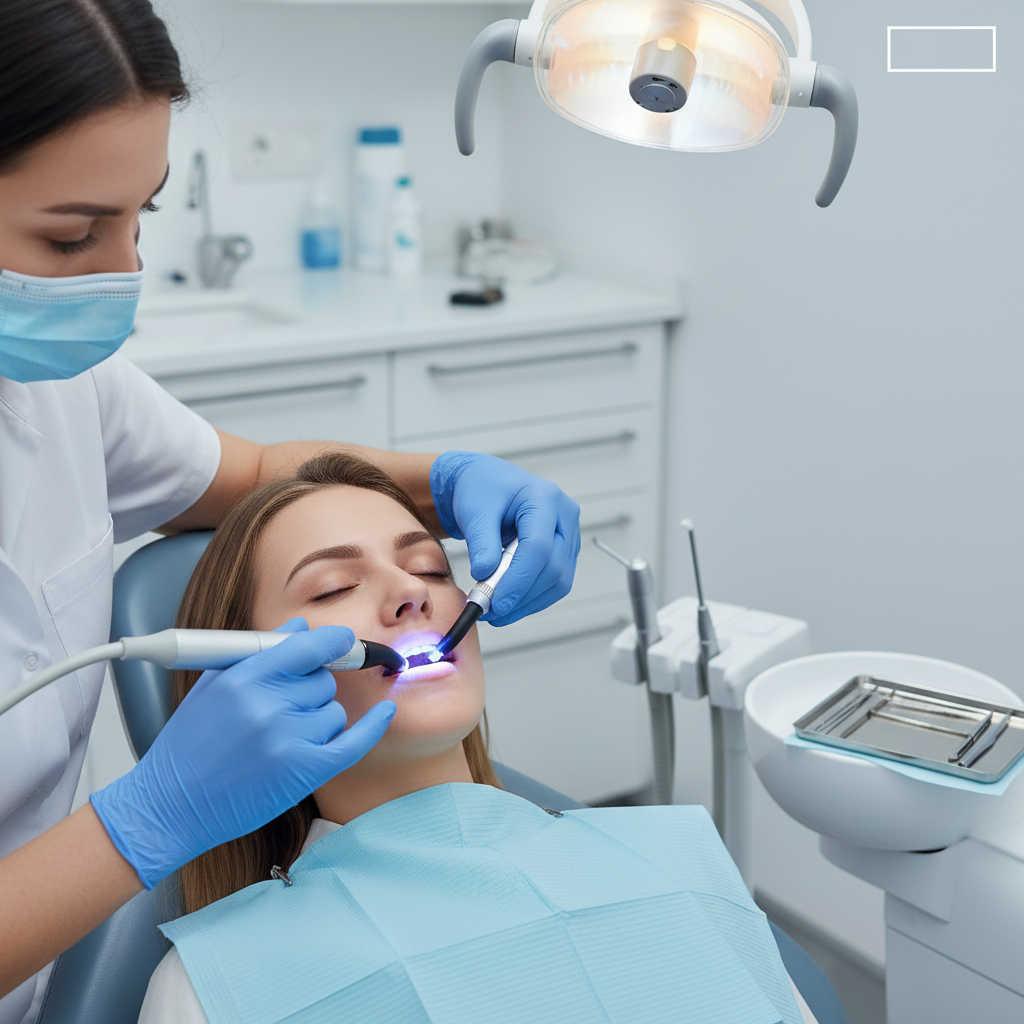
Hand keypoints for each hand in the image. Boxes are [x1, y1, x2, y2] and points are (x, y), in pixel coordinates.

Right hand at [90, 621, 394, 888]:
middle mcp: (269, 706)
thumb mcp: (214, 686)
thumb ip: (258, 653)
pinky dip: (373, 726)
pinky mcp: (303, 772)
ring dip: (318, 719)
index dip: (332, 641)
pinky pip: (353, 742)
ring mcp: (288, 740)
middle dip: (310, 690)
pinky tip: (386, 711)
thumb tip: (300, 627)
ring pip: (333, 712)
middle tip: (283, 708)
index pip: (307, 646)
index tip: (342, 641)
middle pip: (323, 681)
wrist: (168, 806)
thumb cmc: (188, 745)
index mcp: (244, 679)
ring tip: (282, 737)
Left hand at [430, 451, 580, 625]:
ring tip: (495, 612)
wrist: (488, 485)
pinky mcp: (564, 552)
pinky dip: (532, 599)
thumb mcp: (474, 511)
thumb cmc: (482, 489)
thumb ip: (481, 543)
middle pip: (553, 568)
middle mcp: (564, 516)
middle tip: (490, 612)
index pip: (539, 547)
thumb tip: (485, 576)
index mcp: (544, 498)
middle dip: (522, 596)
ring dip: (527, 603)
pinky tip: (509, 604)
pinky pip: (555, 583)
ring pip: (558, 581)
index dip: (518, 580)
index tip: (495, 603)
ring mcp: (568, 535)